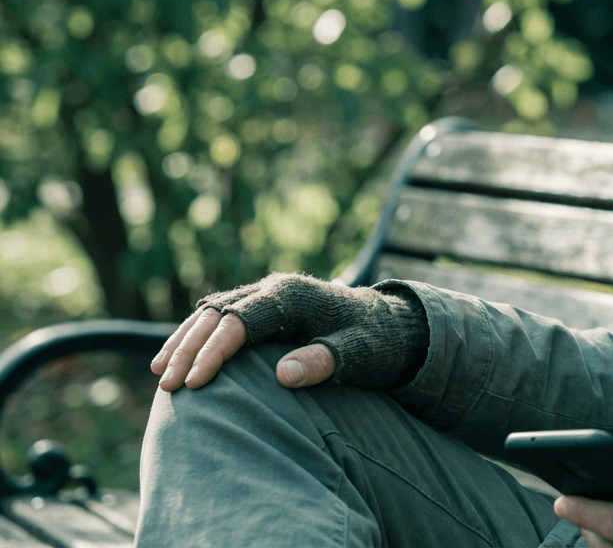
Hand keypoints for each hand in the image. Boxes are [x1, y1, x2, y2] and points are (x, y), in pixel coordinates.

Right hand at [150, 273, 426, 392]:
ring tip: (161, 376)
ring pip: (211, 313)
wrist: (388, 323)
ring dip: (184, 342)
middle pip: (218, 315)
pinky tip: (175, 360)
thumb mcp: (358, 354)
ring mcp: (264, 294)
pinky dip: (194, 337)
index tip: (195, 384)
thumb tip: (283, 376)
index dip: (215, 352)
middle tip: (167, 387)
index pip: (241, 321)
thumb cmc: (375, 341)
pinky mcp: (261, 306)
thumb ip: (325, 362)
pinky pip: (218, 318)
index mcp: (293, 295)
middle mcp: (273, 288)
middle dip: (189, 349)